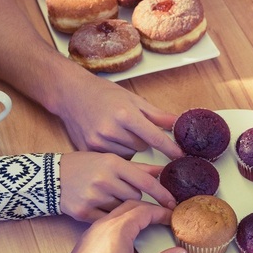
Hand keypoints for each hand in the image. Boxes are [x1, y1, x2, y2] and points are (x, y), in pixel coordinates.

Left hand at [51, 201, 184, 252]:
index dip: (163, 213)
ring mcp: (94, 230)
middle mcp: (105, 223)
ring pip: (119, 211)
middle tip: (166, 218)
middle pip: (132, 205)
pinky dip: (125, 220)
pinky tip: (130, 235)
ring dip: (137, 213)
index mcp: (119, 229)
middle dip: (151, 209)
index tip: (175, 218)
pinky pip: (110, 220)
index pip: (146, 211)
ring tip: (151, 224)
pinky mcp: (88, 238)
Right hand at [53, 73, 183, 159]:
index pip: (155, 137)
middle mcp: (110, 130)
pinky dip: (115, 152)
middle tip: (131, 128)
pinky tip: (108, 138)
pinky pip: (112, 159)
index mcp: (125, 114)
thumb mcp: (132, 98)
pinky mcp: (88, 149)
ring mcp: (97, 142)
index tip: (181, 156)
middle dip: (142, 140)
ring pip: (128, 155)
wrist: (70, 93)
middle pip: (142, 148)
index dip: (170, 148)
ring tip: (117, 131)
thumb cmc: (104, 93)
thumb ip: (156, 114)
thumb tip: (178, 124)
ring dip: (128, 147)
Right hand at [59, 152, 175, 221]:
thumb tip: (162, 171)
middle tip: (125, 193)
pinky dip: (109, 217)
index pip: (146, 182)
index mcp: (113, 163)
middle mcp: (104, 179)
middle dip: (136, 198)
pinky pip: (108, 220)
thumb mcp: (110, 159)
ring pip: (123, 210)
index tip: (173, 203)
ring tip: (109, 197)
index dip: (162, 194)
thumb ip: (137, 166)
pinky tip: (101, 207)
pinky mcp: (83, 212)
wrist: (49, 177)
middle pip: (136, 198)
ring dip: (122, 207)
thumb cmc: (83, 165)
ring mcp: (93, 197)